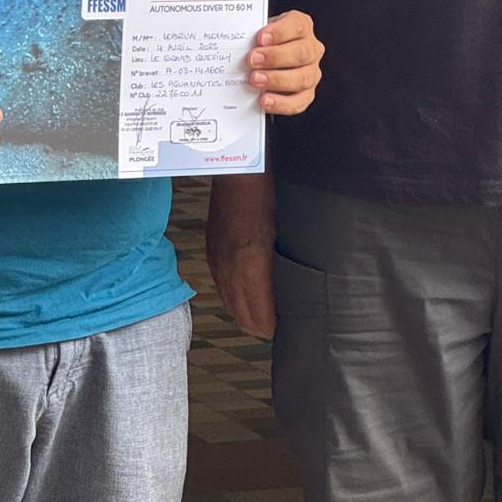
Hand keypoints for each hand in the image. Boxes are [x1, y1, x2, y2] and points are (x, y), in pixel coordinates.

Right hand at [207, 174, 276, 338]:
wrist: (238, 173)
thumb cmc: (267, 198)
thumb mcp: (281, 235)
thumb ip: (281, 269)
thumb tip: (290, 293)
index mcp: (251, 267)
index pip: (259, 317)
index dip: (273, 328)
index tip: (288, 328)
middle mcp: (230, 270)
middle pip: (242, 317)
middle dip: (260, 326)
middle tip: (279, 325)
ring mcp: (218, 263)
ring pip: (230, 305)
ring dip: (246, 313)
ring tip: (265, 313)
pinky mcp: (211, 253)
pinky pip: (221, 287)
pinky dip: (234, 297)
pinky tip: (246, 293)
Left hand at [248, 10, 322, 114]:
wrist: (265, 57)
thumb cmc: (263, 42)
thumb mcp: (258, 30)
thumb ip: (252, 33)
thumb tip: (237, 42)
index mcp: (302, 26)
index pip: (297, 25)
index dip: (280, 32)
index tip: (260, 37)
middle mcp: (311, 49)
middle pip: (301, 53)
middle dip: (275, 57)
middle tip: (253, 60)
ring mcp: (311, 72)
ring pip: (303, 78)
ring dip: (277, 80)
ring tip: (255, 80)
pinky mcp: (306, 93)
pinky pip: (299, 102)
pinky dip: (281, 103)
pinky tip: (265, 100)